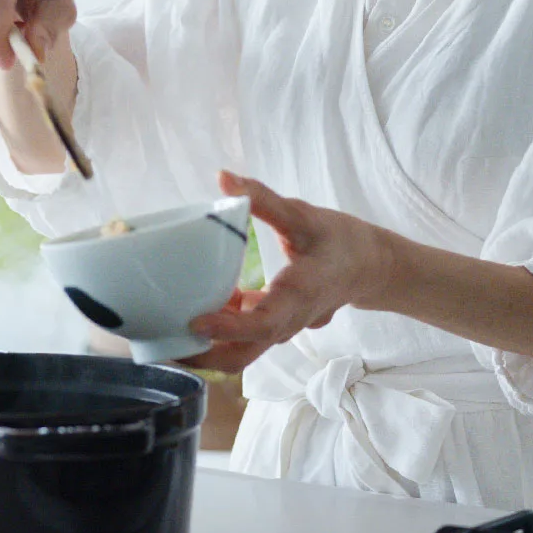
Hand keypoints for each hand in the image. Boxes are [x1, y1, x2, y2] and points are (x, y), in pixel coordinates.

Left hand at [181, 171, 396, 373]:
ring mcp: (280, 329)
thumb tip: (223, 177)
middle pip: (241, 356)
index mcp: (298, 298)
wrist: (370, 267)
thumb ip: (263, 198)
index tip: (196, 322)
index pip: (261, 324)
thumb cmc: (341, 240)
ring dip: (204, 346)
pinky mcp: (273, 324)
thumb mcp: (303, 215)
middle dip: (201, 355)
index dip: (228, 327)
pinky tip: (193, 307)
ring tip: (164, 329)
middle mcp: (287, 323)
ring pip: (239, 353)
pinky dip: (217, 330)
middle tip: (161, 341)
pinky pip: (242, 338)